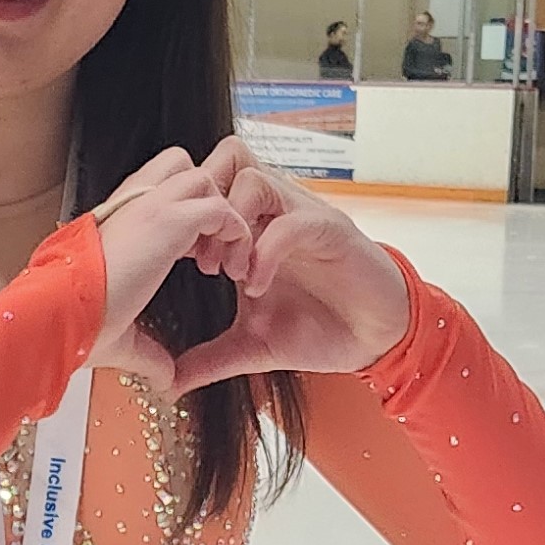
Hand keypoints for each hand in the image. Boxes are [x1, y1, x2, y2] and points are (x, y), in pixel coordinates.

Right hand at [87, 149, 253, 393]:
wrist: (59, 318)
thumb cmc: (77, 326)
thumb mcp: (121, 337)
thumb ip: (149, 351)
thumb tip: (168, 380)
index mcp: (117, 219)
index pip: (163, 187)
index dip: (187, 218)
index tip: (195, 260)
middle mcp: (132, 203)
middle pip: (186, 169)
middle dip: (208, 203)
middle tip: (213, 255)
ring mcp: (149, 205)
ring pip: (207, 180)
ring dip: (225, 218)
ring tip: (225, 265)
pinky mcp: (167, 219)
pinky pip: (220, 206)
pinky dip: (235, 233)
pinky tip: (228, 270)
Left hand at [165, 139, 411, 395]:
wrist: (376, 339)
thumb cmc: (319, 330)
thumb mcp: (252, 347)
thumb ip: (210, 359)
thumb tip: (169, 385)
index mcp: (254, 226)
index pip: (210, 182)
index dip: (188, 213)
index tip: (178, 261)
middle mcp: (276, 211)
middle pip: (228, 159)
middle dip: (206, 206)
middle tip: (201, 260)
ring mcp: (303, 215)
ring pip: (255, 179)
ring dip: (234, 227)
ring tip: (231, 275)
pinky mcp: (331, 230)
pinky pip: (291, 221)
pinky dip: (266, 252)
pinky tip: (258, 288)